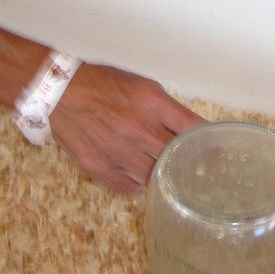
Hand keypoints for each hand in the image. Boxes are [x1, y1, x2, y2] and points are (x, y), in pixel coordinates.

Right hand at [49, 62, 204, 192]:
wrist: (60, 92)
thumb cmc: (102, 85)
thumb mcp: (142, 86)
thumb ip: (167, 110)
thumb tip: (190, 131)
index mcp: (153, 104)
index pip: (194, 129)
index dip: (208, 142)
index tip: (214, 149)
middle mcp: (138, 130)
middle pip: (177, 158)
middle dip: (186, 163)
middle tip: (191, 168)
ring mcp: (119, 152)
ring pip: (154, 178)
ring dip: (159, 176)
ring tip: (161, 173)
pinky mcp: (99, 167)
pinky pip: (129, 188)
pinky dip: (135, 184)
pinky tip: (136, 174)